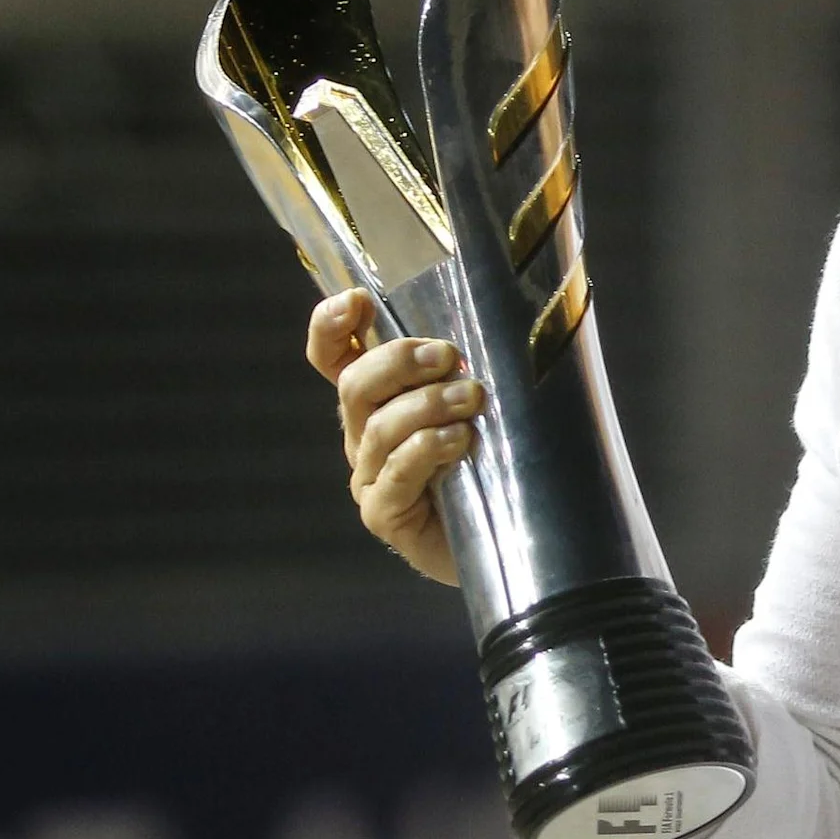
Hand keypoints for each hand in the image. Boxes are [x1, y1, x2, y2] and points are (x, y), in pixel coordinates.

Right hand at [304, 289, 482, 584]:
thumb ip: (467, 368)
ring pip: (380, 427)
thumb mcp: (480, 402)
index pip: (333, 356)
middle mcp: (363, 434)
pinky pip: (396, 472)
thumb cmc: (495, 460)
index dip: (330, 326)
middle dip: (400, 361)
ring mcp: (369, 475)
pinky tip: (459, 441)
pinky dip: (427, 448)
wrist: (509, 536)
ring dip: (428, 405)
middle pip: (354, 384)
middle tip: (450, 358)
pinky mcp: (384, 513)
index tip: (358, 301)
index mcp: (378, 400)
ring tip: (471, 401)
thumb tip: (494, 317)